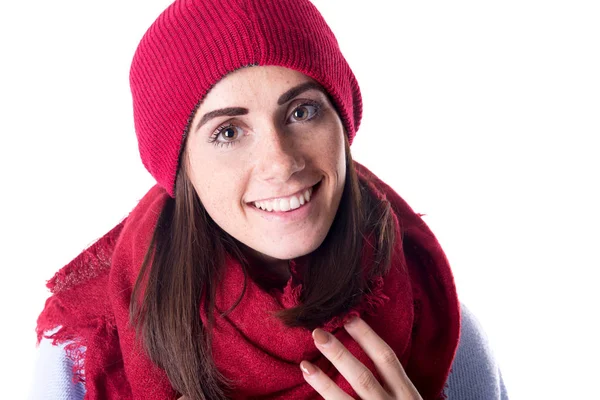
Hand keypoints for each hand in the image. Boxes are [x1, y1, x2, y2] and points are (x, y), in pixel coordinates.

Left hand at [300, 316, 422, 398]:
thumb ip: (391, 384)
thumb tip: (363, 352)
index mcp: (408, 395)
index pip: (387, 359)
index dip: (367, 336)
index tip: (347, 318)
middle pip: (364, 378)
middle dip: (340, 355)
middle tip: (318, 333)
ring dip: (324, 383)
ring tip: (304, 365)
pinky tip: (307, 397)